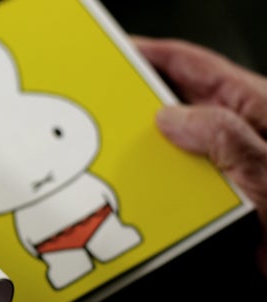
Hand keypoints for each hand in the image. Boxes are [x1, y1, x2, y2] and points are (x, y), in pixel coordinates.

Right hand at [133, 36, 266, 275]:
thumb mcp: (262, 165)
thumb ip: (221, 135)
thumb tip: (168, 118)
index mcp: (251, 105)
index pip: (192, 65)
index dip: (151, 54)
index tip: (116, 53)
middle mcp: (234, 130)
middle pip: (173, 103)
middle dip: (137, 103)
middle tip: (103, 106)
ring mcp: (221, 162)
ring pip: (168, 146)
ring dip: (143, 151)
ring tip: (113, 151)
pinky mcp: (213, 195)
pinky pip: (171, 182)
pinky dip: (151, 185)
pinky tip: (135, 189)